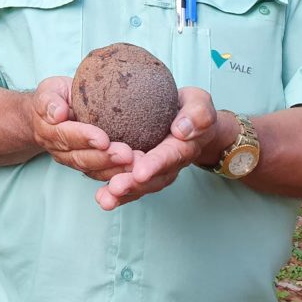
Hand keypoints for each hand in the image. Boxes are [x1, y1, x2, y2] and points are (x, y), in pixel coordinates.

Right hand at [31, 76, 133, 179]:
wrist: (53, 111)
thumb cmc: (55, 96)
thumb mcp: (49, 90)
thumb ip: (49, 100)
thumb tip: (57, 113)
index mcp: (48, 130)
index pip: (66, 135)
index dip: (84, 138)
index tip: (103, 139)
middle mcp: (58, 149)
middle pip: (81, 157)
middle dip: (105, 157)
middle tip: (127, 155)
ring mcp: (71, 159)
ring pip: (92, 169)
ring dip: (114, 169)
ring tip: (136, 163)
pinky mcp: (85, 165)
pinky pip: (100, 173)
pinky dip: (118, 174)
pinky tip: (136, 170)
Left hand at [94, 87, 221, 209]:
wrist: (189, 122)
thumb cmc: (190, 109)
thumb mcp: (199, 103)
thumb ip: (197, 114)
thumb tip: (182, 130)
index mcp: (183, 146)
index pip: (170, 155)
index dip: (155, 164)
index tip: (140, 172)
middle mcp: (170, 164)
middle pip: (154, 178)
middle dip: (134, 184)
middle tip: (116, 187)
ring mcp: (156, 171)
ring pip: (141, 186)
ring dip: (124, 193)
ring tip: (106, 198)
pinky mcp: (142, 172)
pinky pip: (132, 186)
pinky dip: (118, 195)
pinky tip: (102, 198)